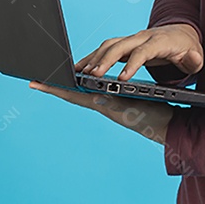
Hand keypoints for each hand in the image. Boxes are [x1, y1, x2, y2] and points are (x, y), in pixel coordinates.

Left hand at [28, 81, 172, 143]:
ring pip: (83, 90)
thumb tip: (95, 97)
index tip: (35, 82)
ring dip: (69, 83)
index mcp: (102, 104)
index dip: (53, 88)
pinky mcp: (119, 100)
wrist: (169, 125)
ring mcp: (109, 102)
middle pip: (73, 91)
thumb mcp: (132, 109)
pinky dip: (86, 82)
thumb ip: (114, 103)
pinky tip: (85, 80)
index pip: (72, 94)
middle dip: (56, 85)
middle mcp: (102, 103)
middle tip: (38, 78)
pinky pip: (96, 89)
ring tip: (56, 77)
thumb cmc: (152, 118)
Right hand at [74, 23, 202, 81]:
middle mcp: (143, 37)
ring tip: (80, 72)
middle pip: (121, 45)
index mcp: (160, 41)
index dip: (133, 64)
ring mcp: (133, 39)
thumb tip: (193, 58)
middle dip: (106, 59)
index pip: (144, 51)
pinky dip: (93, 56)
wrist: (182, 33)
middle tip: (93, 76)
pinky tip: (81, 67)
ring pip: (110, 44)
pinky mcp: (126, 44)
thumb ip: (195, 59)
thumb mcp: (196, 56)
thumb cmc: (188, 48)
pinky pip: (107, 48)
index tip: (122, 79)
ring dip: (94, 57)